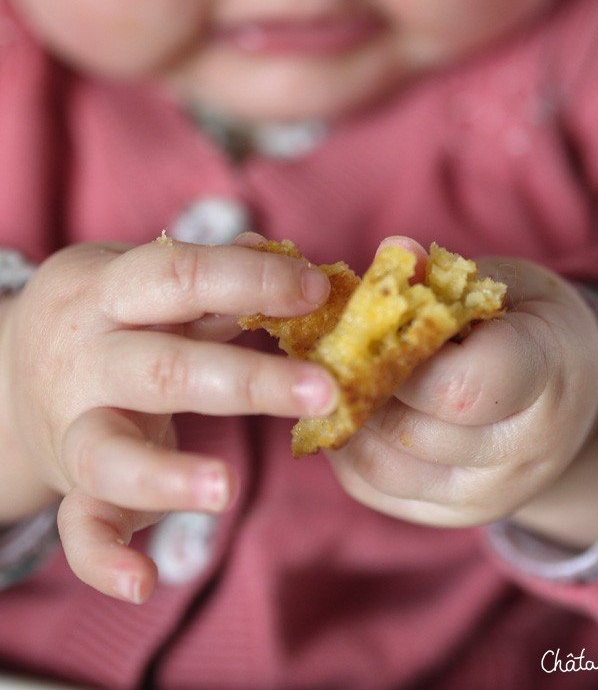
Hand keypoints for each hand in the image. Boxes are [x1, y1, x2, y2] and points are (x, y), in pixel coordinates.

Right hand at [0, 234, 337, 600]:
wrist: (13, 372)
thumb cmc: (108, 319)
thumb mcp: (142, 282)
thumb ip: (210, 278)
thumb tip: (285, 256)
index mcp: (108, 293)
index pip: (179, 278)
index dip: (251, 282)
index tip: (320, 290)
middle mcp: (86, 360)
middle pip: (162, 370)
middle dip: (245, 381)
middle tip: (323, 390)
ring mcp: (73, 427)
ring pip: (107, 454)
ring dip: (167, 476)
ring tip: (228, 489)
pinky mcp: (72, 487)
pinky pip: (76, 528)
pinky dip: (103, 560)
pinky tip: (145, 583)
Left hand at [327, 240, 597, 547]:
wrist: (569, 398)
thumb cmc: (529, 329)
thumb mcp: (503, 286)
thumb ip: (446, 276)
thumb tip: (392, 252)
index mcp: (545, 377)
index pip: (460, 388)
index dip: (401, 358)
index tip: (376, 327)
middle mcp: (521, 451)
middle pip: (413, 431)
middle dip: (361, 385)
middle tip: (335, 351)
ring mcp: (489, 494)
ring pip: (384, 468)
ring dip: (346, 420)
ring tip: (336, 380)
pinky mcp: (453, 515)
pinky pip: (376, 491)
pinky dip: (347, 451)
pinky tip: (349, 413)